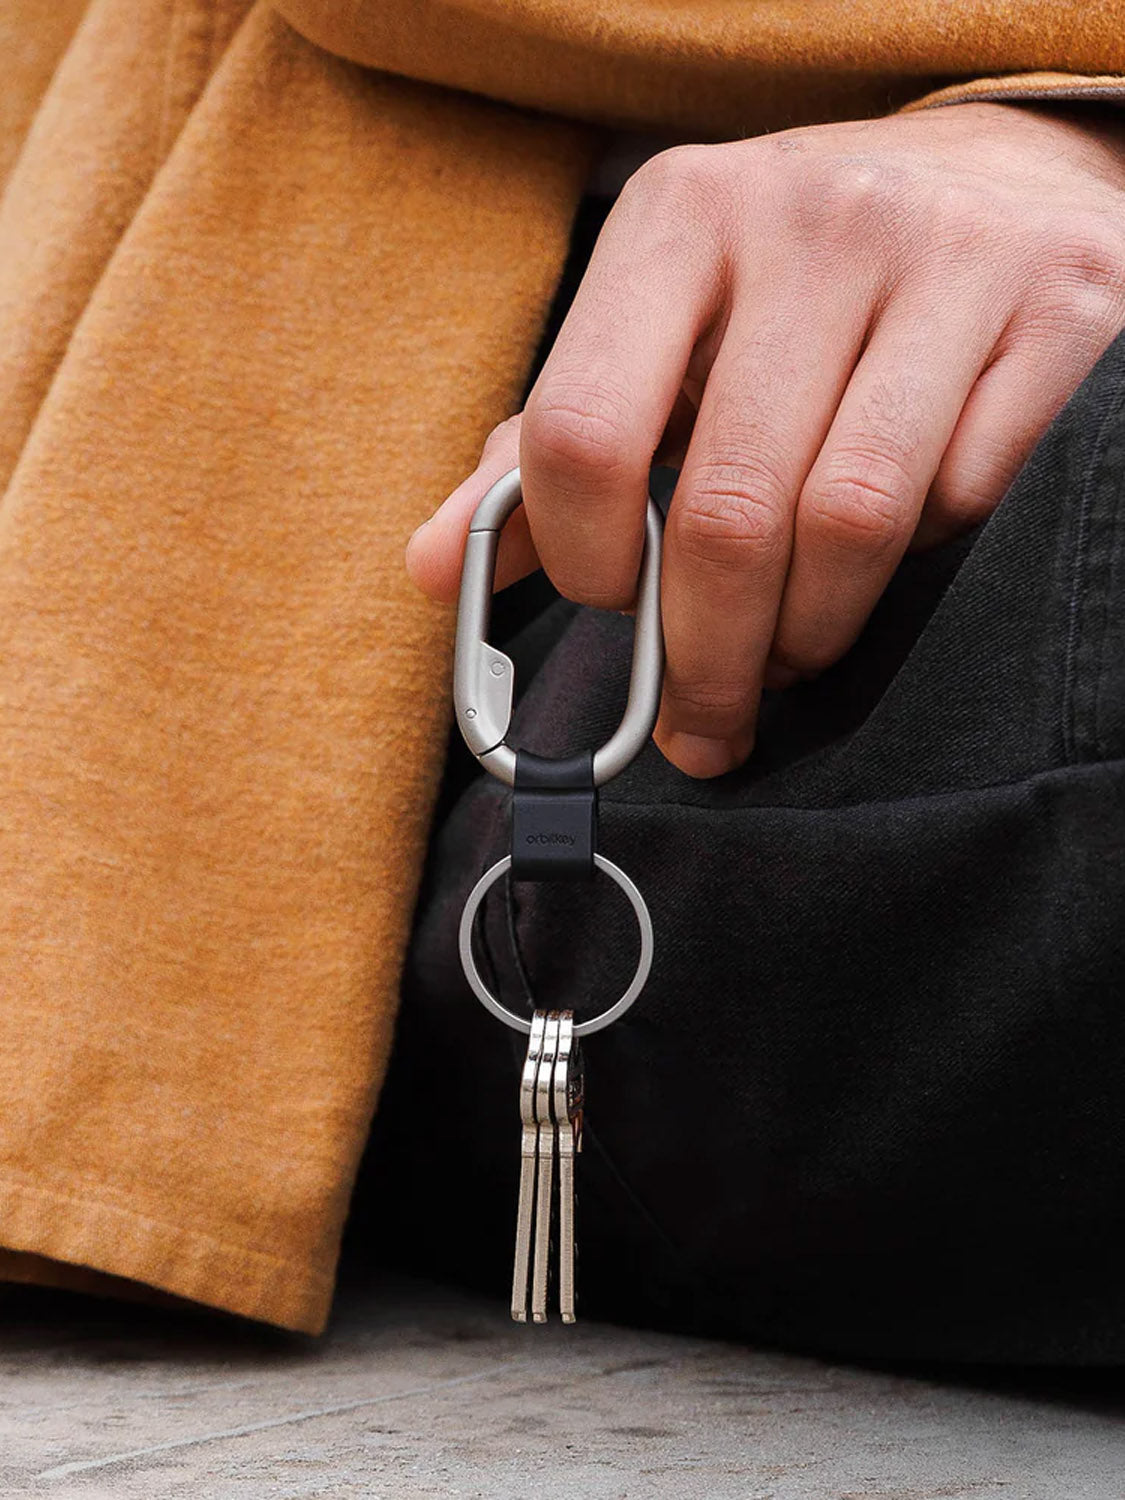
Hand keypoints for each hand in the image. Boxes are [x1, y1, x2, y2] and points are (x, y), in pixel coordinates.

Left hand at [407, 102, 1124, 776]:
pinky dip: (917, 566)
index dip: (584, 561)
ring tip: (790, 656)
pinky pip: (966, 501)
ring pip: (854, 523)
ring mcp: (950, 259)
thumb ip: (540, 455)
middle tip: (702, 721)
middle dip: (705, 657)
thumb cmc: (790, 288)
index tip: (607, 603)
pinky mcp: (1061, 312)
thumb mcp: (656, 336)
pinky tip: (890, 562)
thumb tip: (425, 569)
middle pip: (729, 512)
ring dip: (809, 635)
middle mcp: (813, 219)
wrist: (993, 180)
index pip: (583, 430)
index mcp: (679, 218)